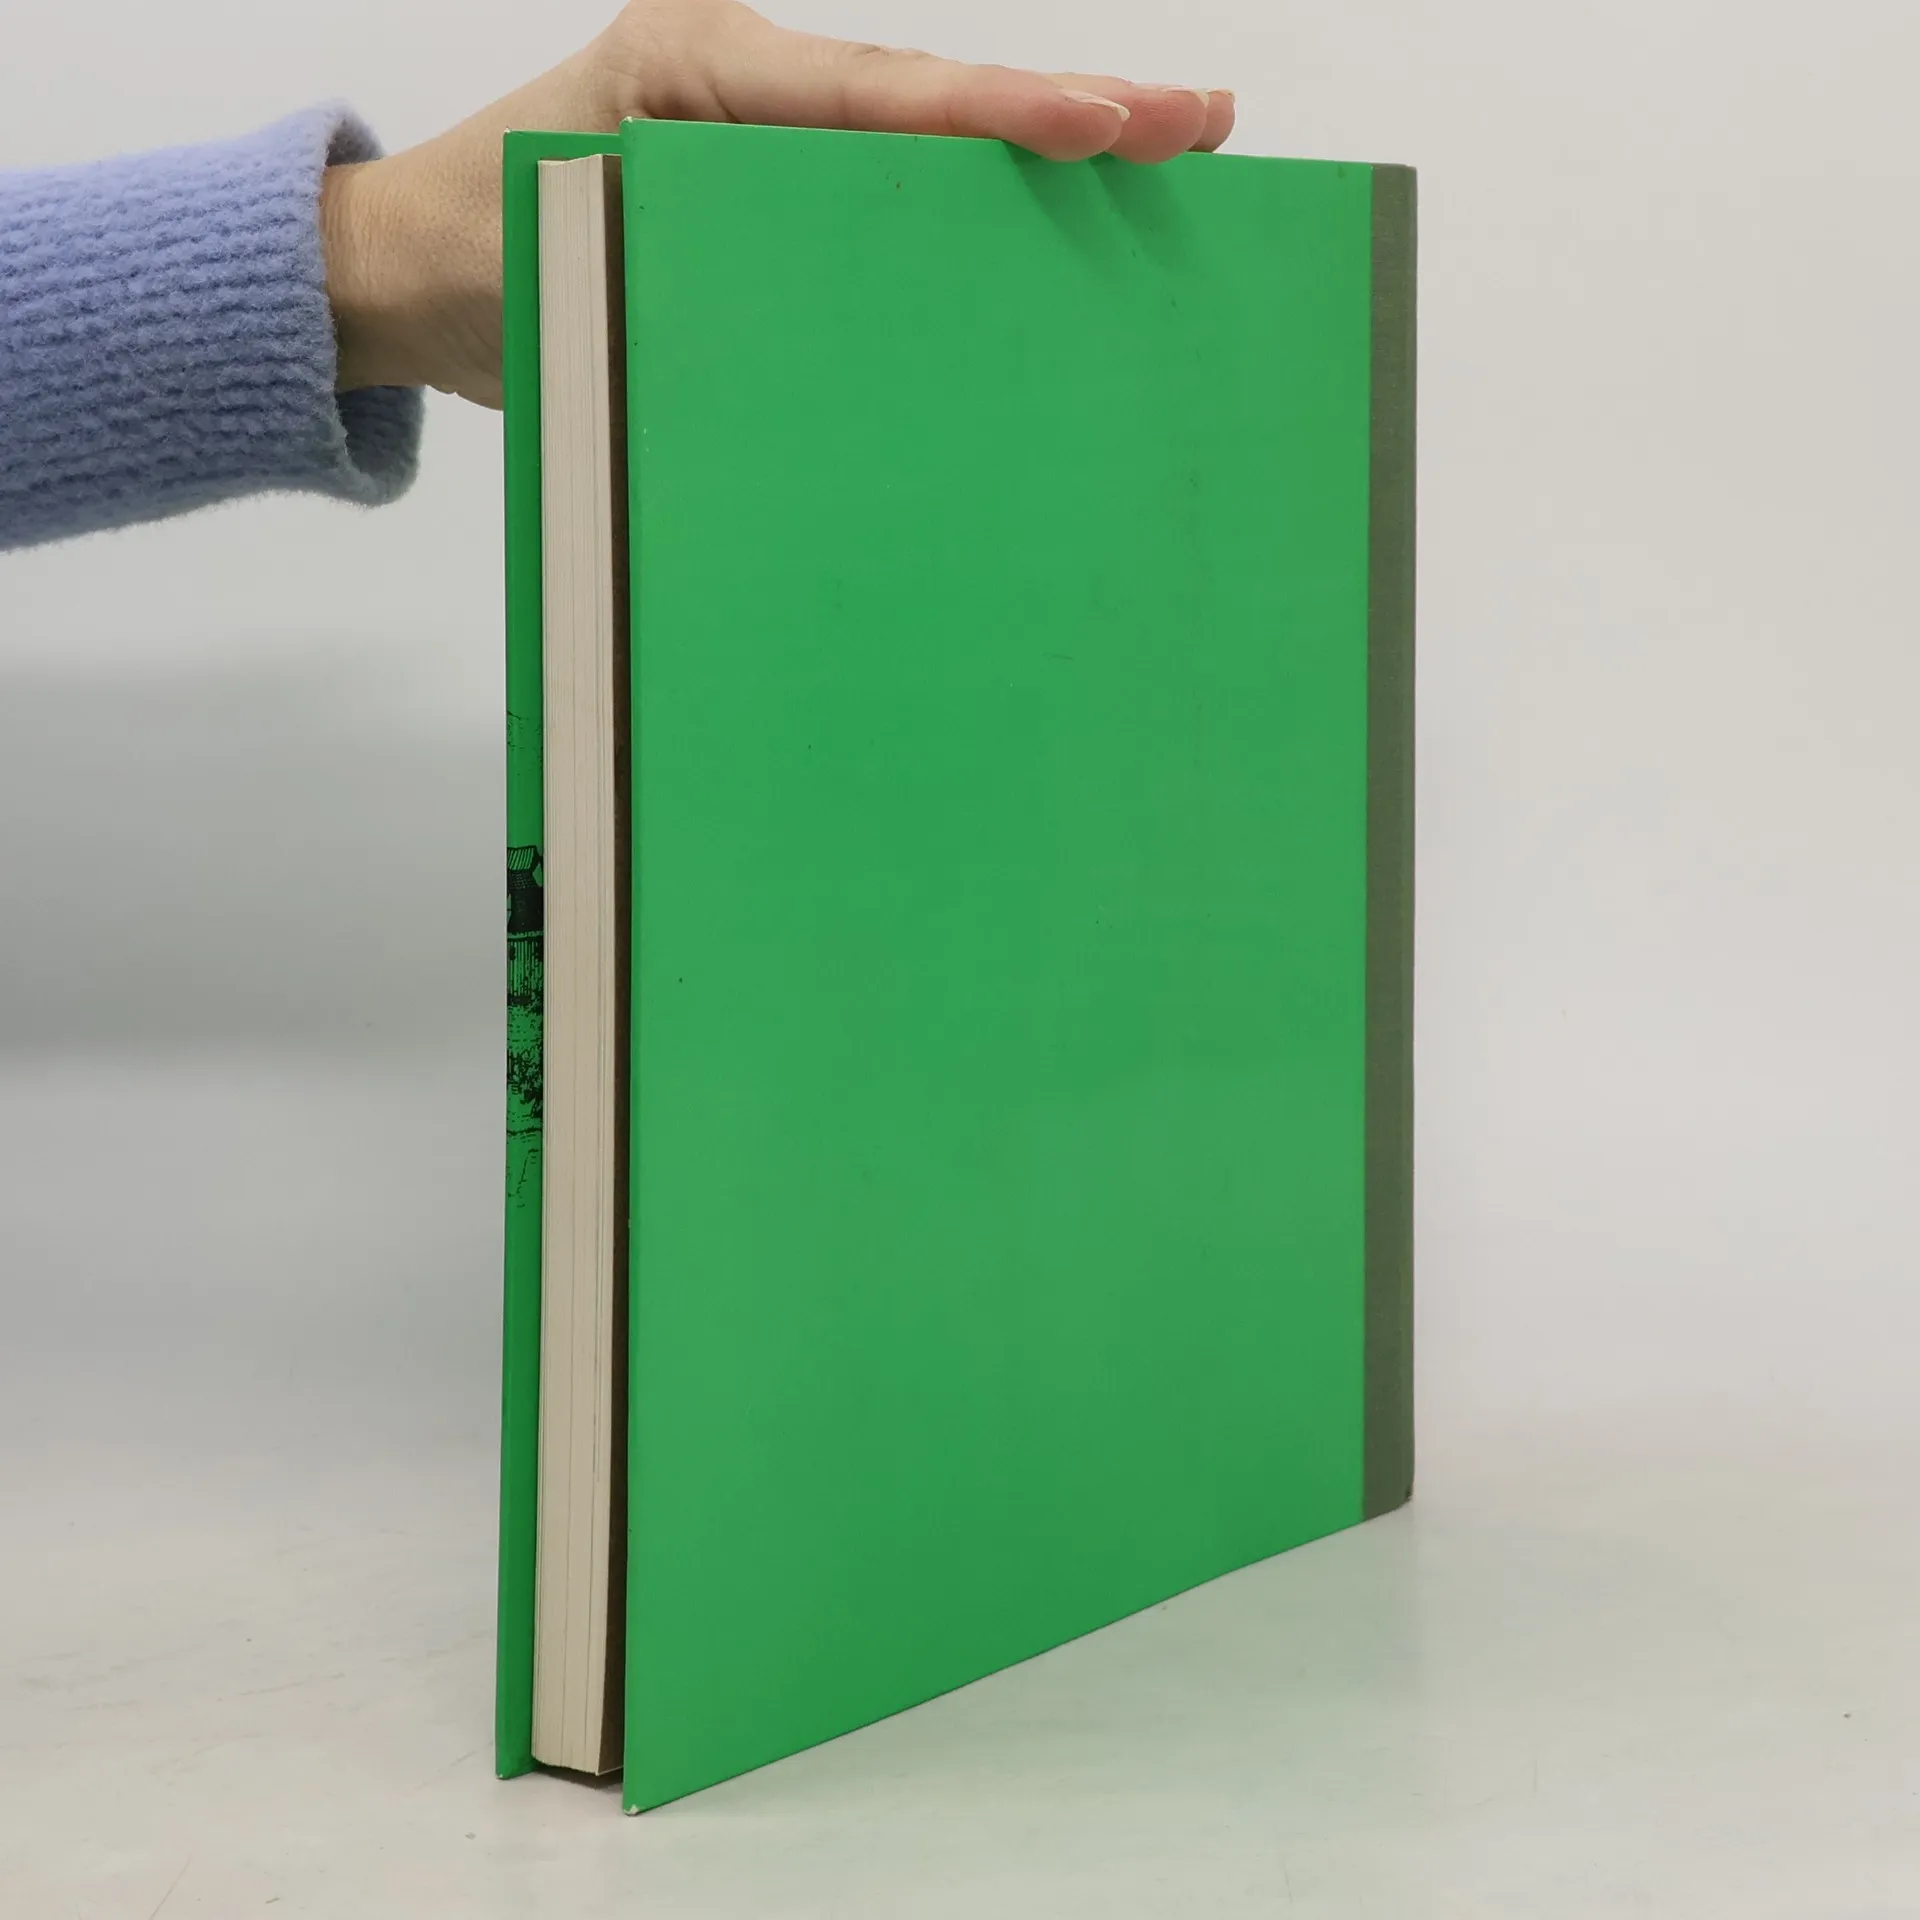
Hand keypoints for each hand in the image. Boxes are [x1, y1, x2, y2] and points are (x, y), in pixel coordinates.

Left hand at [320, 0, 1233, 404]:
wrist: (403, 273)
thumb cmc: (471, 262)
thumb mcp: (570, 261)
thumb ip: (687, 272)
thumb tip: (837, 344)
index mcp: (697, 70)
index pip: (871, 93)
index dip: (991, 115)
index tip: (1100, 122)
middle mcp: (744, 81)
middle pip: (927, 99)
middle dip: (1064, 111)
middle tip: (1196, 127)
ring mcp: (761, 131)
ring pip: (922, 140)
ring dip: (1037, 154)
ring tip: (1162, 156)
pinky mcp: (768, 188)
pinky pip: (884, 193)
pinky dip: (971, 206)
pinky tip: (1051, 227)